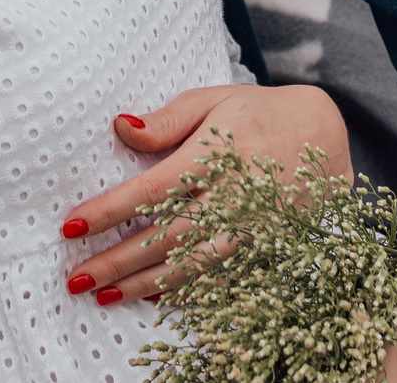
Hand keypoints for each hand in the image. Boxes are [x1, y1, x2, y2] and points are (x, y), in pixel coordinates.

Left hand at [57, 83, 347, 302]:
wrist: (325, 135)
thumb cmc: (257, 112)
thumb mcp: (212, 100)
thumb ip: (166, 120)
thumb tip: (120, 127)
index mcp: (214, 155)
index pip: (151, 191)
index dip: (109, 212)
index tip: (71, 227)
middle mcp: (232, 196)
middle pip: (165, 237)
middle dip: (117, 261)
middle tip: (75, 279)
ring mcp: (250, 226)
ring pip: (190, 264)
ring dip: (144, 284)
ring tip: (103, 296)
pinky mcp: (262, 244)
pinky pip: (218, 274)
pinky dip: (183, 289)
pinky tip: (151, 296)